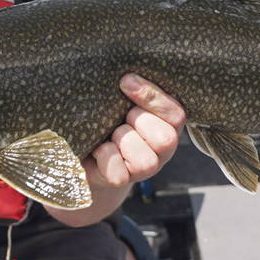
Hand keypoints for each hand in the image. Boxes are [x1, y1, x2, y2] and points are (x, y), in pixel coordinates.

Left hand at [86, 73, 185, 188]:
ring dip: (122, 140)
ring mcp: (145, 170)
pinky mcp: (121, 181)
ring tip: (110, 135)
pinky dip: (105, 156)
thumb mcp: (123, 100)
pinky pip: (117, 171)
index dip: (152, 98)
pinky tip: (98, 149)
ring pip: (144, 160)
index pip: (176, 114)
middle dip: (137, 121)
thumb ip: (133, 89)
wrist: (83, 145)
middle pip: (165, 139)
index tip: (126, 82)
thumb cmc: (108, 116)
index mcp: (168, 125)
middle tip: (121, 118)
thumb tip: (128, 79)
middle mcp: (163, 151)